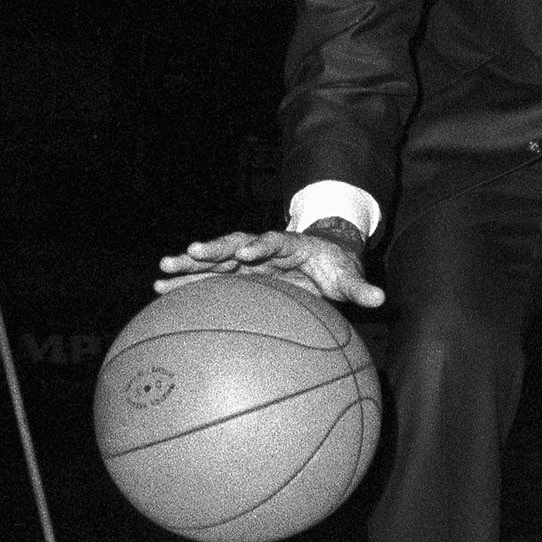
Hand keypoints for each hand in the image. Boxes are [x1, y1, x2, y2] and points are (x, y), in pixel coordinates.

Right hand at [154, 228, 383, 308]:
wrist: (321, 260)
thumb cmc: (334, 270)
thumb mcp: (348, 278)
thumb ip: (359, 288)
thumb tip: (382, 299)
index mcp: (290, 246)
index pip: (274, 242)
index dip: (261, 246)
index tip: (248, 253)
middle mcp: (263, 250)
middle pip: (235, 244)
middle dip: (214, 248)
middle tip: (190, 251)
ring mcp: (246, 261)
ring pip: (215, 259)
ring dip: (190, 264)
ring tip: (163, 269)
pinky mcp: (236, 274)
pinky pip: (208, 277)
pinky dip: (186, 281)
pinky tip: (160, 289)